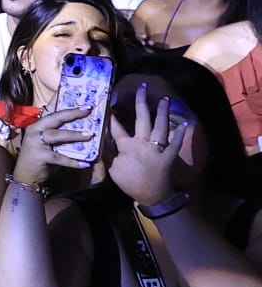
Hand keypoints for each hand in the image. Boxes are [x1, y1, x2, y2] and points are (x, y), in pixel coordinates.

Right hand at [14, 103, 98, 187]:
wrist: (25, 177)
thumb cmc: (40, 159)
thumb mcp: (49, 144)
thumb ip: (60, 136)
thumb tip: (82, 130)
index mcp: (38, 125)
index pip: (52, 110)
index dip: (64, 102)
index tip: (77, 96)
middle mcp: (35, 130)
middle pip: (55, 118)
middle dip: (72, 113)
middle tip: (88, 110)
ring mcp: (35, 142)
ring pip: (57, 135)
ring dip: (74, 135)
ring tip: (90, 135)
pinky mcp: (39, 155)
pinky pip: (59, 157)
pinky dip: (72, 161)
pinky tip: (85, 163)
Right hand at [107, 84, 186, 207]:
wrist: (152, 197)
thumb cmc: (131, 183)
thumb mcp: (114, 169)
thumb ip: (110, 154)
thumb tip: (103, 141)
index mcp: (127, 146)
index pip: (117, 127)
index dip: (113, 115)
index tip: (110, 101)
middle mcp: (143, 143)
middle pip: (142, 119)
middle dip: (142, 103)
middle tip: (143, 89)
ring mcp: (157, 149)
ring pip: (160, 126)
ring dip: (162, 112)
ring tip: (165, 99)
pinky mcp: (169, 156)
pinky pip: (176, 143)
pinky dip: (180, 133)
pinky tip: (183, 123)